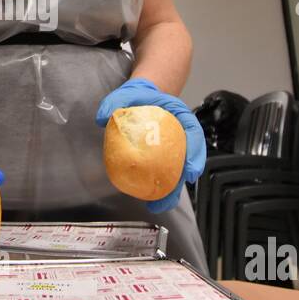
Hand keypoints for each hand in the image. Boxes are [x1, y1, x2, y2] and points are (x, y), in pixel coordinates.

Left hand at [95, 77, 205, 213]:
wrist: (139, 98)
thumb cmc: (138, 96)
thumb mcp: (126, 93)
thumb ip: (115, 102)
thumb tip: (102, 117)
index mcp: (181, 116)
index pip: (194, 133)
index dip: (196, 153)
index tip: (191, 171)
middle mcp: (181, 134)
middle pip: (189, 158)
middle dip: (183, 182)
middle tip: (172, 197)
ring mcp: (173, 148)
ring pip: (177, 171)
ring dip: (170, 191)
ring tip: (158, 206)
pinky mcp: (163, 157)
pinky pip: (163, 173)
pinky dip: (157, 186)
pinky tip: (147, 199)